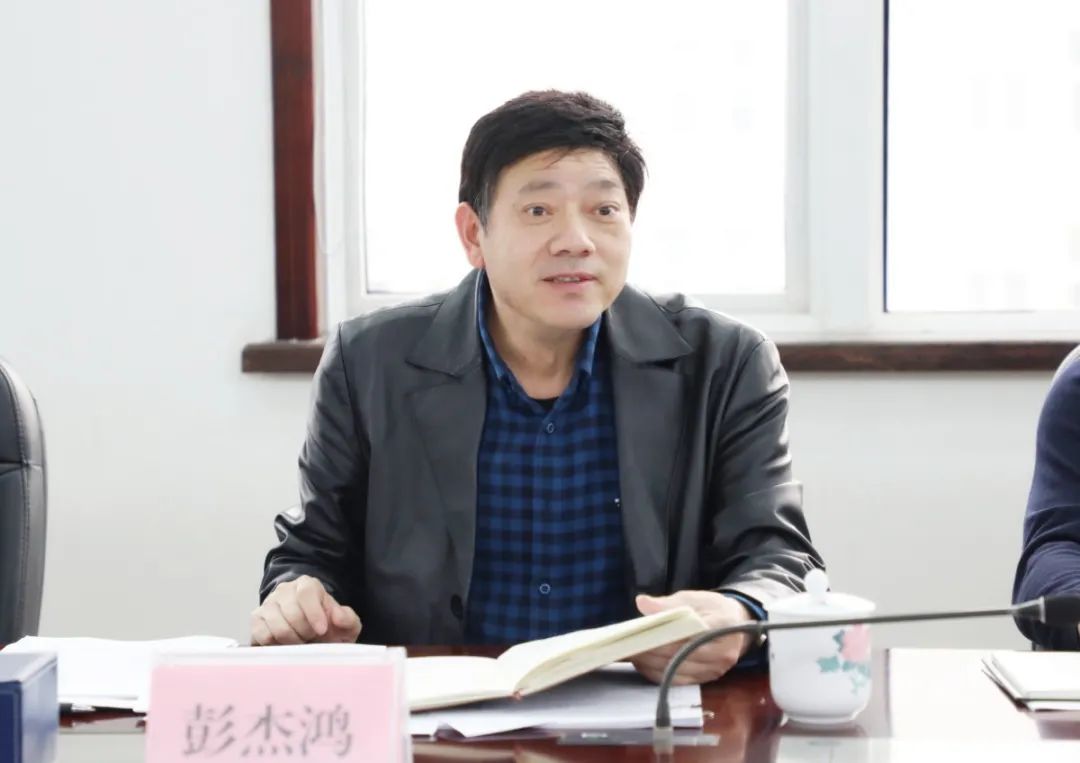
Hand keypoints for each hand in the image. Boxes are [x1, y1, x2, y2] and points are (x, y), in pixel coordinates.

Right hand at [251, 575, 361, 644]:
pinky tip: (285, 644)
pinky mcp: (256, 620)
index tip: (322, 630)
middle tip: (312, 637)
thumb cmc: (327, 626)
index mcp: (307, 585)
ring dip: (292, 640)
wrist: (309, 633)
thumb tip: (338, 618)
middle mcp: (284, 591)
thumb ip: (347, 619)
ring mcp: (268, 604)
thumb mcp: (345, 624)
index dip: (314, 613)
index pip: (306, 593)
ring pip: (277, 626)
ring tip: (300, 641)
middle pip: (291, 612)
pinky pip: (262, 635)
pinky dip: (276, 644)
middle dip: (305, 631)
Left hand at [630, 590, 756, 684]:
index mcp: (722, 627)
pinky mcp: (706, 680)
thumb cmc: (712, 609)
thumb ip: (668, 603)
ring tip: (630, 653)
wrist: (735, 625)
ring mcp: (715, 670)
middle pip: (680, 655)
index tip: (639, 633)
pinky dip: (657, 673)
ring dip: (650, 664)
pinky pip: (677, 681)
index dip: (662, 636)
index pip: (689, 634)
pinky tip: (643, 663)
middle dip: (650, 651)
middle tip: (626, 645)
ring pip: (676, 671)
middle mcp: (722, 654)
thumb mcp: (693, 598)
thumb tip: (643, 603)